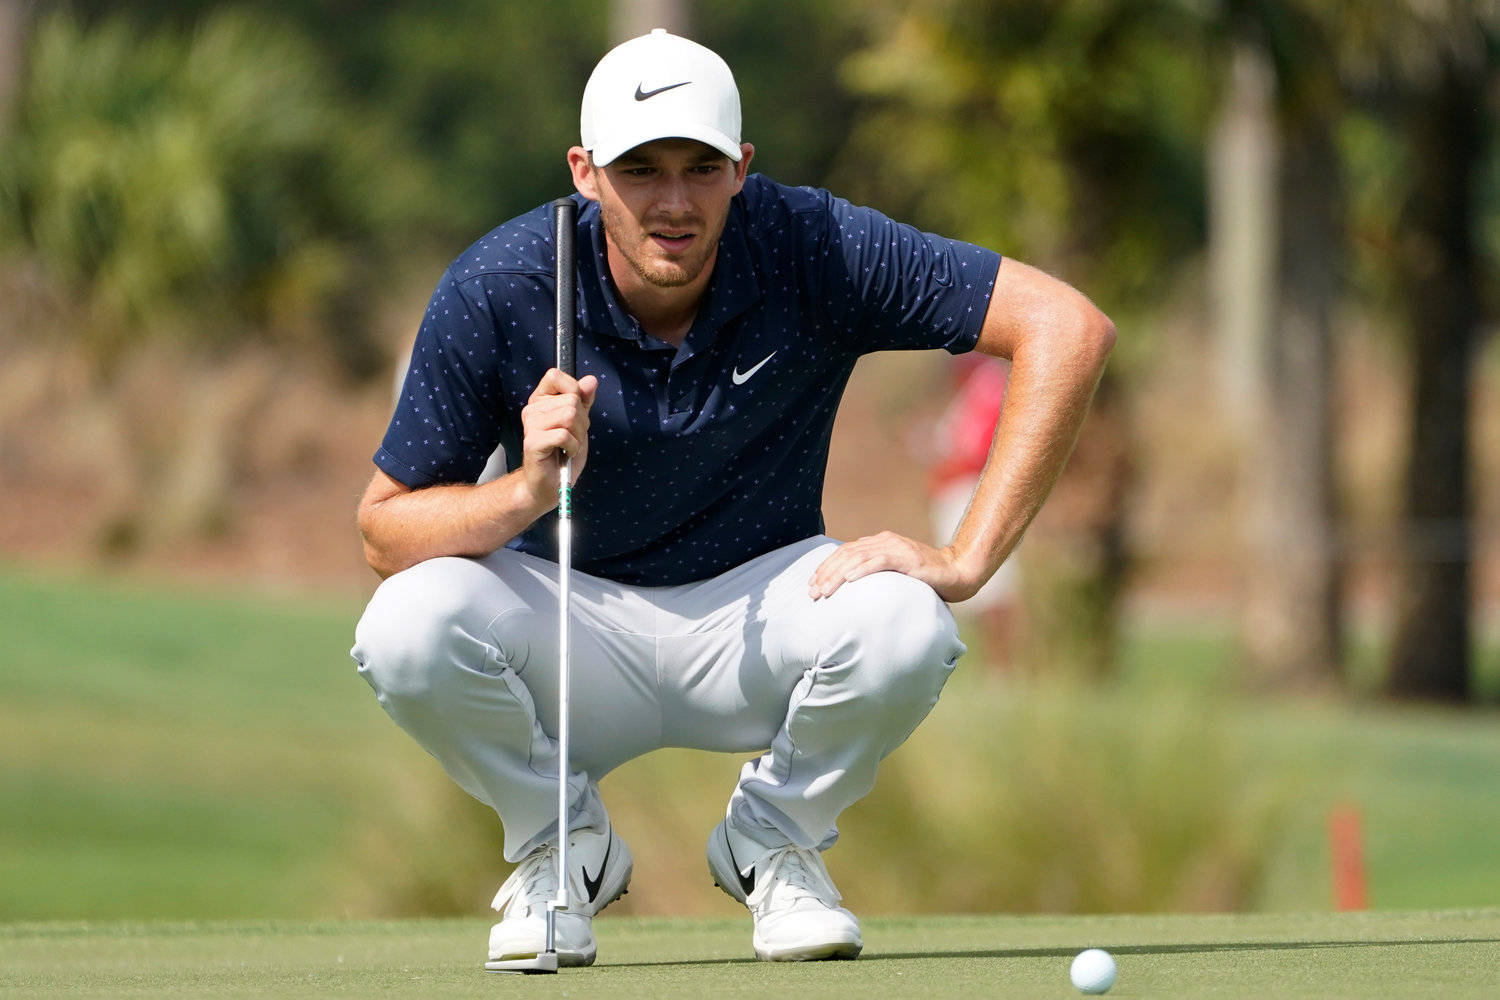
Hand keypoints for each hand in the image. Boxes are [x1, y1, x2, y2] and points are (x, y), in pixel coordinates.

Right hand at [520, 369, 597, 504]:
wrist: (551, 483)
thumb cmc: (563, 453)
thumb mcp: (579, 423)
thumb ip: (584, 401)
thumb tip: (590, 380)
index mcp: (540, 400)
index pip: (555, 376)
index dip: (573, 391)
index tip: (573, 412)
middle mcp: (532, 409)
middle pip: (571, 400)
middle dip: (581, 422)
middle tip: (571, 437)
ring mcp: (530, 425)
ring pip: (569, 415)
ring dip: (578, 435)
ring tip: (568, 446)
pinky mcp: (533, 442)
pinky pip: (564, 434)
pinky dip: (573, 447)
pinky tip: (566, 453)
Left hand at [808, 530, 978, 602]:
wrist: (957, 572)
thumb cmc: (926, 578)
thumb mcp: (894, 576)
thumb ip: (876, 576)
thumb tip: (852, 593)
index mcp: (879, 543)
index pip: (844, 552)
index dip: (826, 567)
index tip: (812, 584)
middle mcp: (884, 541)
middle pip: (846, 554)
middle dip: (826, 573)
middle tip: (812, 592)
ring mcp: (895, 547)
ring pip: (858, 557)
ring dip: (838, 574)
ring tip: (824, 590)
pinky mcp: (907, 557)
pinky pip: (879, 561)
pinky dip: (862, 569)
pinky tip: (849, 579)